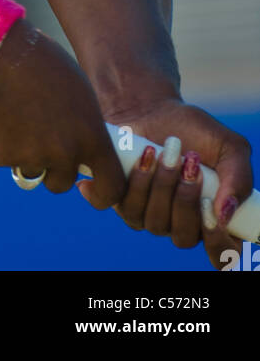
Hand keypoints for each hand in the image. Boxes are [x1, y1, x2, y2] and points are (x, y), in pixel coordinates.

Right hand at [0, 19, 125, 204]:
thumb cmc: (40, 62)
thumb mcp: (78, 92)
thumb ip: (84, 127)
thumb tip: (84, 150)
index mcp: (89, 137)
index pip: (110, 188)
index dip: (101, 193)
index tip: (89, 187)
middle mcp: (62, 154)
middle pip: (62, 182)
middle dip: (54, 168)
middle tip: (41, 137)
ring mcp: (28, 157)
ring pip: (30, 168)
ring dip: (25, 152)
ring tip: (16, 113)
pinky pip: (3, 157)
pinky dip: (1, 141)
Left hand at [78, 97, 253, 269]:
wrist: (151, 108)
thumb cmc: (193, 129)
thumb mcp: (228, 147)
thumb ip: (239, 178)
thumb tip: (226, 214)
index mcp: (214, 219)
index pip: (220, 256)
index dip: (217, 242)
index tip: (210, 207)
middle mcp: (183, 224)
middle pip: (184, 237)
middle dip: (184, 199)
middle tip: (189, 162)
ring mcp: (152, 217)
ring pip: (154, 222)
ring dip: (160, 185)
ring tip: (163, 151)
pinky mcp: (124, 203)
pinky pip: (126, 208)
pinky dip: (134, 181)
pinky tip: (143, 156)